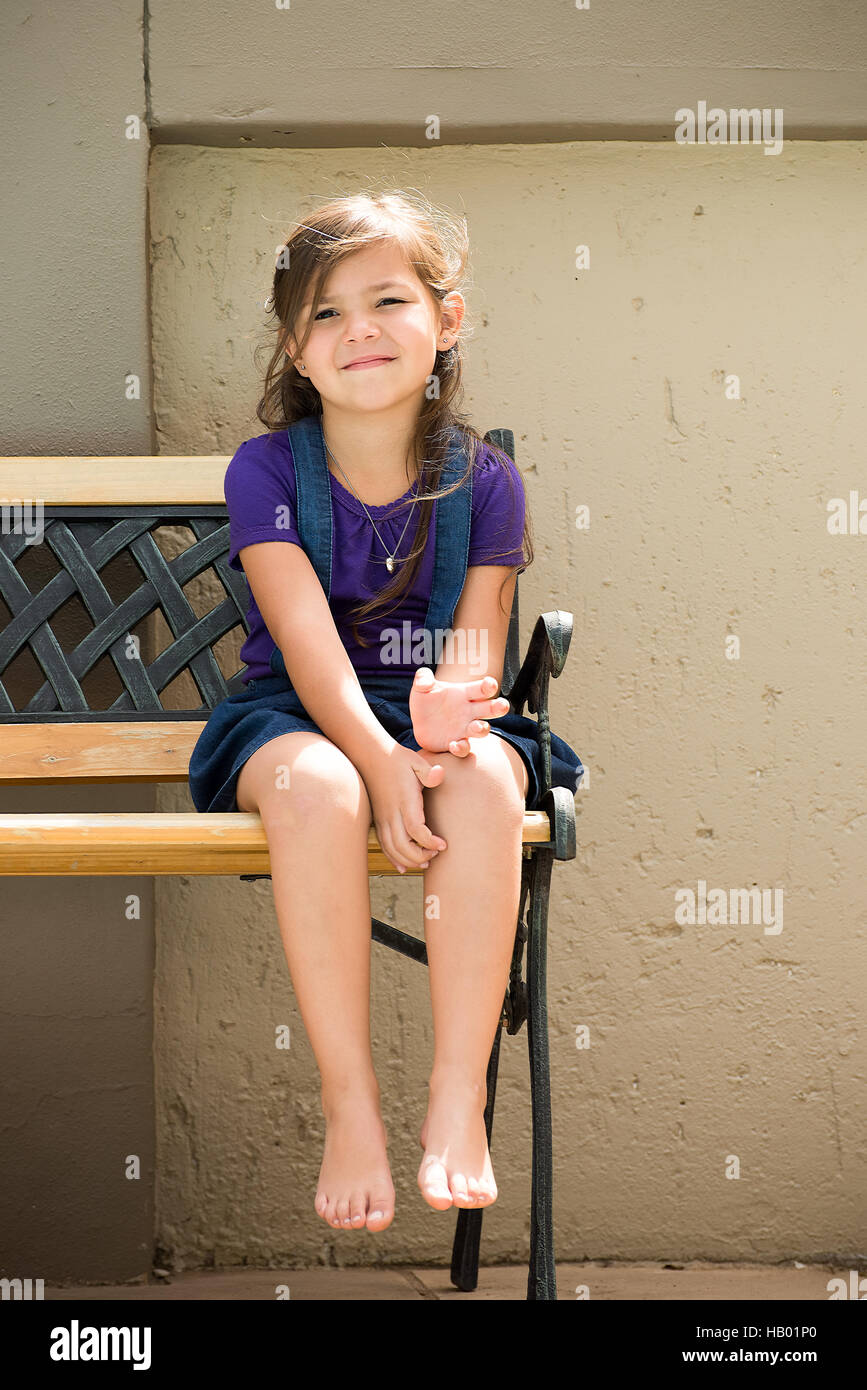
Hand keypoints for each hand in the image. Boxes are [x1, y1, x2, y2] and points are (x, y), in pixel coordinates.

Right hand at [362, 742, 448, 873]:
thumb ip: (429, 772)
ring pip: (392, 849)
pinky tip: (404, 866)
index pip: (415, 830)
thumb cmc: (398, 760)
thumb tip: (440, 775)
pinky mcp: (378, 821)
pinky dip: (394, 859)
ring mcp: (382, 819)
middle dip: (421, 856)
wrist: (372, 756)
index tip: (443, 845)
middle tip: (436, 854)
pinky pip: (384, 846)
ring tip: (425, 862)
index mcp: (404, 801)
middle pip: (403, 846)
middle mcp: (391, 813)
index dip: (429, 843)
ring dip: (409, 860)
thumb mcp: (416, 761)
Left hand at [409, 667, 510, 755]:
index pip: (481, 688)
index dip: (488, 686)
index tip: (490, 684)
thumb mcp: (421, 687)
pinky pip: (464, 748)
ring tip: (477, 727)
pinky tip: (454, 745)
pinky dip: (461, 748)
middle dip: (499, 707)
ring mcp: (465, 728)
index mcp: (465, 694)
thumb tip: (424, 681)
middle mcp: (470, 711)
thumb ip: (423, 678)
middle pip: (490, 708)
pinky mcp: (456, 743)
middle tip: (502, 705)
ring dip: (483, 729)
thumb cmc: (426, 700)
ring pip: (482, 730)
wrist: (419, 722)